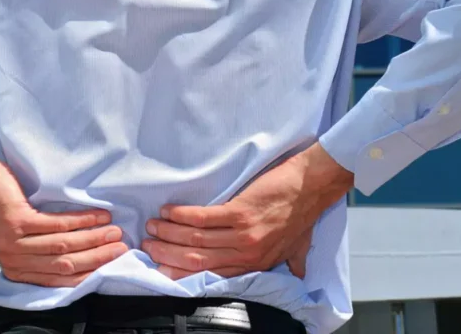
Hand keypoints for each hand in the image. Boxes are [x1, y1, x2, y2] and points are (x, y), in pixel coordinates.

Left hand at [0, 154, 128, 286]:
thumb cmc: (2, 208)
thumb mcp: (21, 239)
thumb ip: (42, 253)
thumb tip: (83, 257)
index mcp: (17, 269)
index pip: (59, 280)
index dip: (88, 273)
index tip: (111, 265)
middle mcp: (14, 260)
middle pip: (65, 264)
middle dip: (97, 257)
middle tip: (120, 247)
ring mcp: (14, 242)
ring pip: (63, 245)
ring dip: (93, 238)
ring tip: (113, 230)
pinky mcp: (17, 221)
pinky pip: (56, 224)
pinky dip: (81, 220)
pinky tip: (97, 216)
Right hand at [142, 143, 352, 279]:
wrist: (313, 185)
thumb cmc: (304, 214)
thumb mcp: (297, 246)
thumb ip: (291, 262)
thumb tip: (294, 273)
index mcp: (256, 264)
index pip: (211, 274)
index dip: (182, 272)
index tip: (161, 267)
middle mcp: (247, 254)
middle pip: (197, 259)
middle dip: (167, 254)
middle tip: (147, 246)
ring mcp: (243, 234)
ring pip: (195, 240)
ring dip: (169, 234)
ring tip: (152, 227)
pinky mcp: (240, 212)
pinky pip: (202, 219)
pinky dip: (181, 216)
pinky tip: (168, 212)